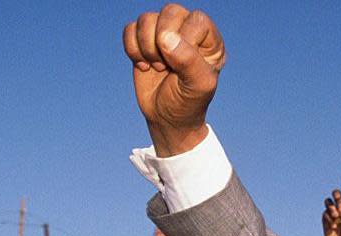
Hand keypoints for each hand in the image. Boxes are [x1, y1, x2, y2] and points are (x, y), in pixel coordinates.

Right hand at [123, 5, 224, 155]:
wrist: (167, 119)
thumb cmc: (188, 103)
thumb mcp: (198, 86)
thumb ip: (188, 60)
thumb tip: (165, 37)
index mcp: (210, 40)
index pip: (196, 20)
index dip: (184, 40)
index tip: (183, 66)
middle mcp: (188, 31)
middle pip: (170, 12)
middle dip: (162, 42)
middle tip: (166, 67)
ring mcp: (165, 34)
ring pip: (146, 19)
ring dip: (146, 47)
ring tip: (157, 67)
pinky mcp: (143, 41)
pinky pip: (130, 28)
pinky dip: (132, 48)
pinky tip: (143, 65)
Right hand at [322, 181, 340, 235]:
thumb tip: (338, 206)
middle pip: (338, 196)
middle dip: (336, 195)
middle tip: (337, 200)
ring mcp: (333, 215)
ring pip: (329, 202)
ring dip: (331, 206)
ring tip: (335, 215)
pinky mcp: (326, 220)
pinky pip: (325, 212)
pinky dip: (328, 217)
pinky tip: (332, 226)